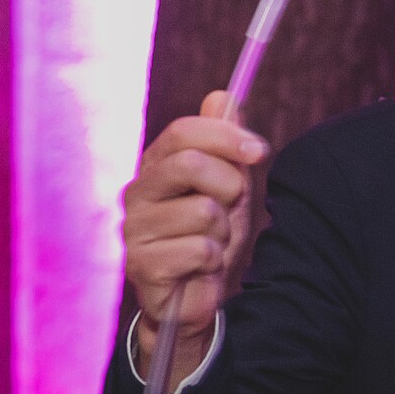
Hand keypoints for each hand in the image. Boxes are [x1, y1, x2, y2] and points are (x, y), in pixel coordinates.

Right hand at [121, 91, 266, 386]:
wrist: (196, 297)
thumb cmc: (210, 236)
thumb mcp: (228, 184)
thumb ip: (225, 142)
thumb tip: (224, 95)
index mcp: (155, 166)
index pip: (183, 131)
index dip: (226, 136)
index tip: (259, 151)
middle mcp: (137, 193)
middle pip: (190, 163)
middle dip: (229, 185)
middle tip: (232, 207)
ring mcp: (135, 230)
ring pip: (203, 210)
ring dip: (223, 231)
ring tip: (212, 243)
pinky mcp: (141, 265)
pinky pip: (200, 249)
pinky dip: (213, 260)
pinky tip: (201, 268)